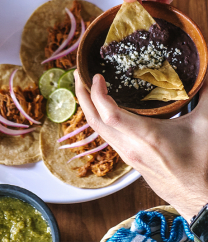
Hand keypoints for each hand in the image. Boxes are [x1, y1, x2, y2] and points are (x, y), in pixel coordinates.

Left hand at [75, 71, 207, 221]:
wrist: (200, 200)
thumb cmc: (202, 166)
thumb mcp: (205, 126)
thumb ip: (207, 96)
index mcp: (146, 137)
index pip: (109, 115)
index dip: (97, 94)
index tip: (96, 76)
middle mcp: (131, 147)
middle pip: (95, 121)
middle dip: (82, 96)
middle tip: (78, 73)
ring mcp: (128, 155)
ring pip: (98, 130)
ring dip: (88, 107)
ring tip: (86, 87)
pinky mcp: (130, 160)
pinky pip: (106, 136)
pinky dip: (99, 119)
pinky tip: (103, 108)